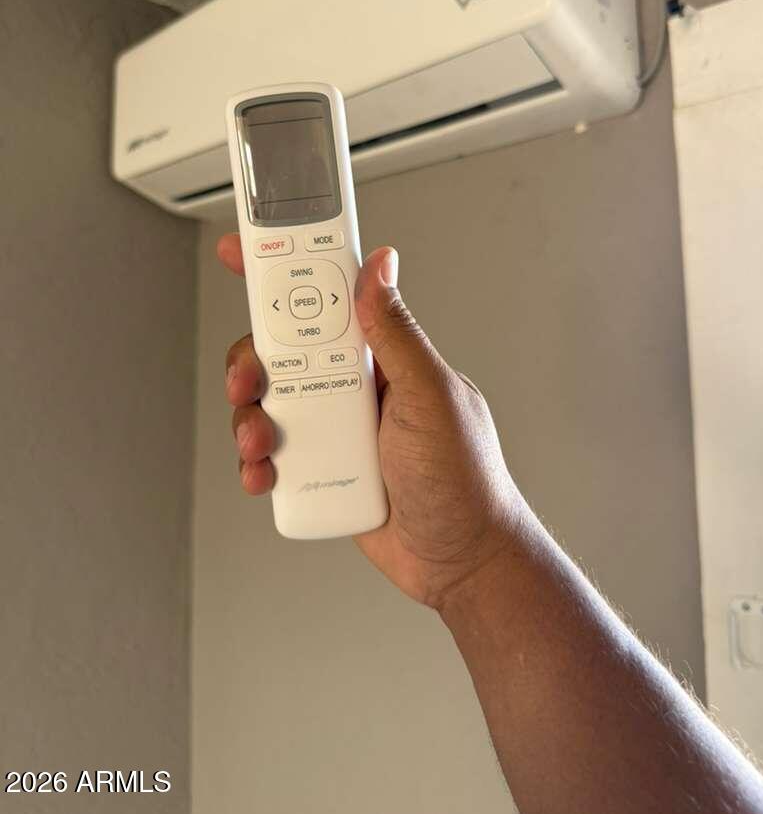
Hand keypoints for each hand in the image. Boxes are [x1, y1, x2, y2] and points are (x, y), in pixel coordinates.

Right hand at [218, 234, 524, 611]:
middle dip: (253, 361)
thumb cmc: (465, 477)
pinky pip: (272, 457)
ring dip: (251, 420)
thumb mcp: (432, 396)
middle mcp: (354, 388)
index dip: (287, 273)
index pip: (330, 301)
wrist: (460, 562)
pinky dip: (256, 464)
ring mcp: (334, 430)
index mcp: (382, 358)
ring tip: (264, 445)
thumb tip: (379, 266)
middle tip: (249, 379)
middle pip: (282, 353)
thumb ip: (398, 333)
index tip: (245, 251)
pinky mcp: (320, 471)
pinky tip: (265, 476)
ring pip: (269, 405)